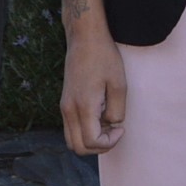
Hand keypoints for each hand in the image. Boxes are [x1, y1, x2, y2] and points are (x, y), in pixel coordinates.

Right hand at [57, 0, 125, 154]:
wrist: (84, 38)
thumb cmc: (104, 57)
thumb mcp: (119, 84)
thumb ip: (117, 110)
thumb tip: (112, 124)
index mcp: (83, 106)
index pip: (91, 142)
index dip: (109, 142)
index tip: (120, 128)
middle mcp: (69, 110)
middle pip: (78, 147)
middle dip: (98, 146)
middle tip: (114, 130)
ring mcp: (64, 107)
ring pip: (72, 140)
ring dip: (90, 140)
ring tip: (106, 123)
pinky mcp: (64, 102)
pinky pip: (71, 128)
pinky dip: (84, 131)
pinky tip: (99, 115)